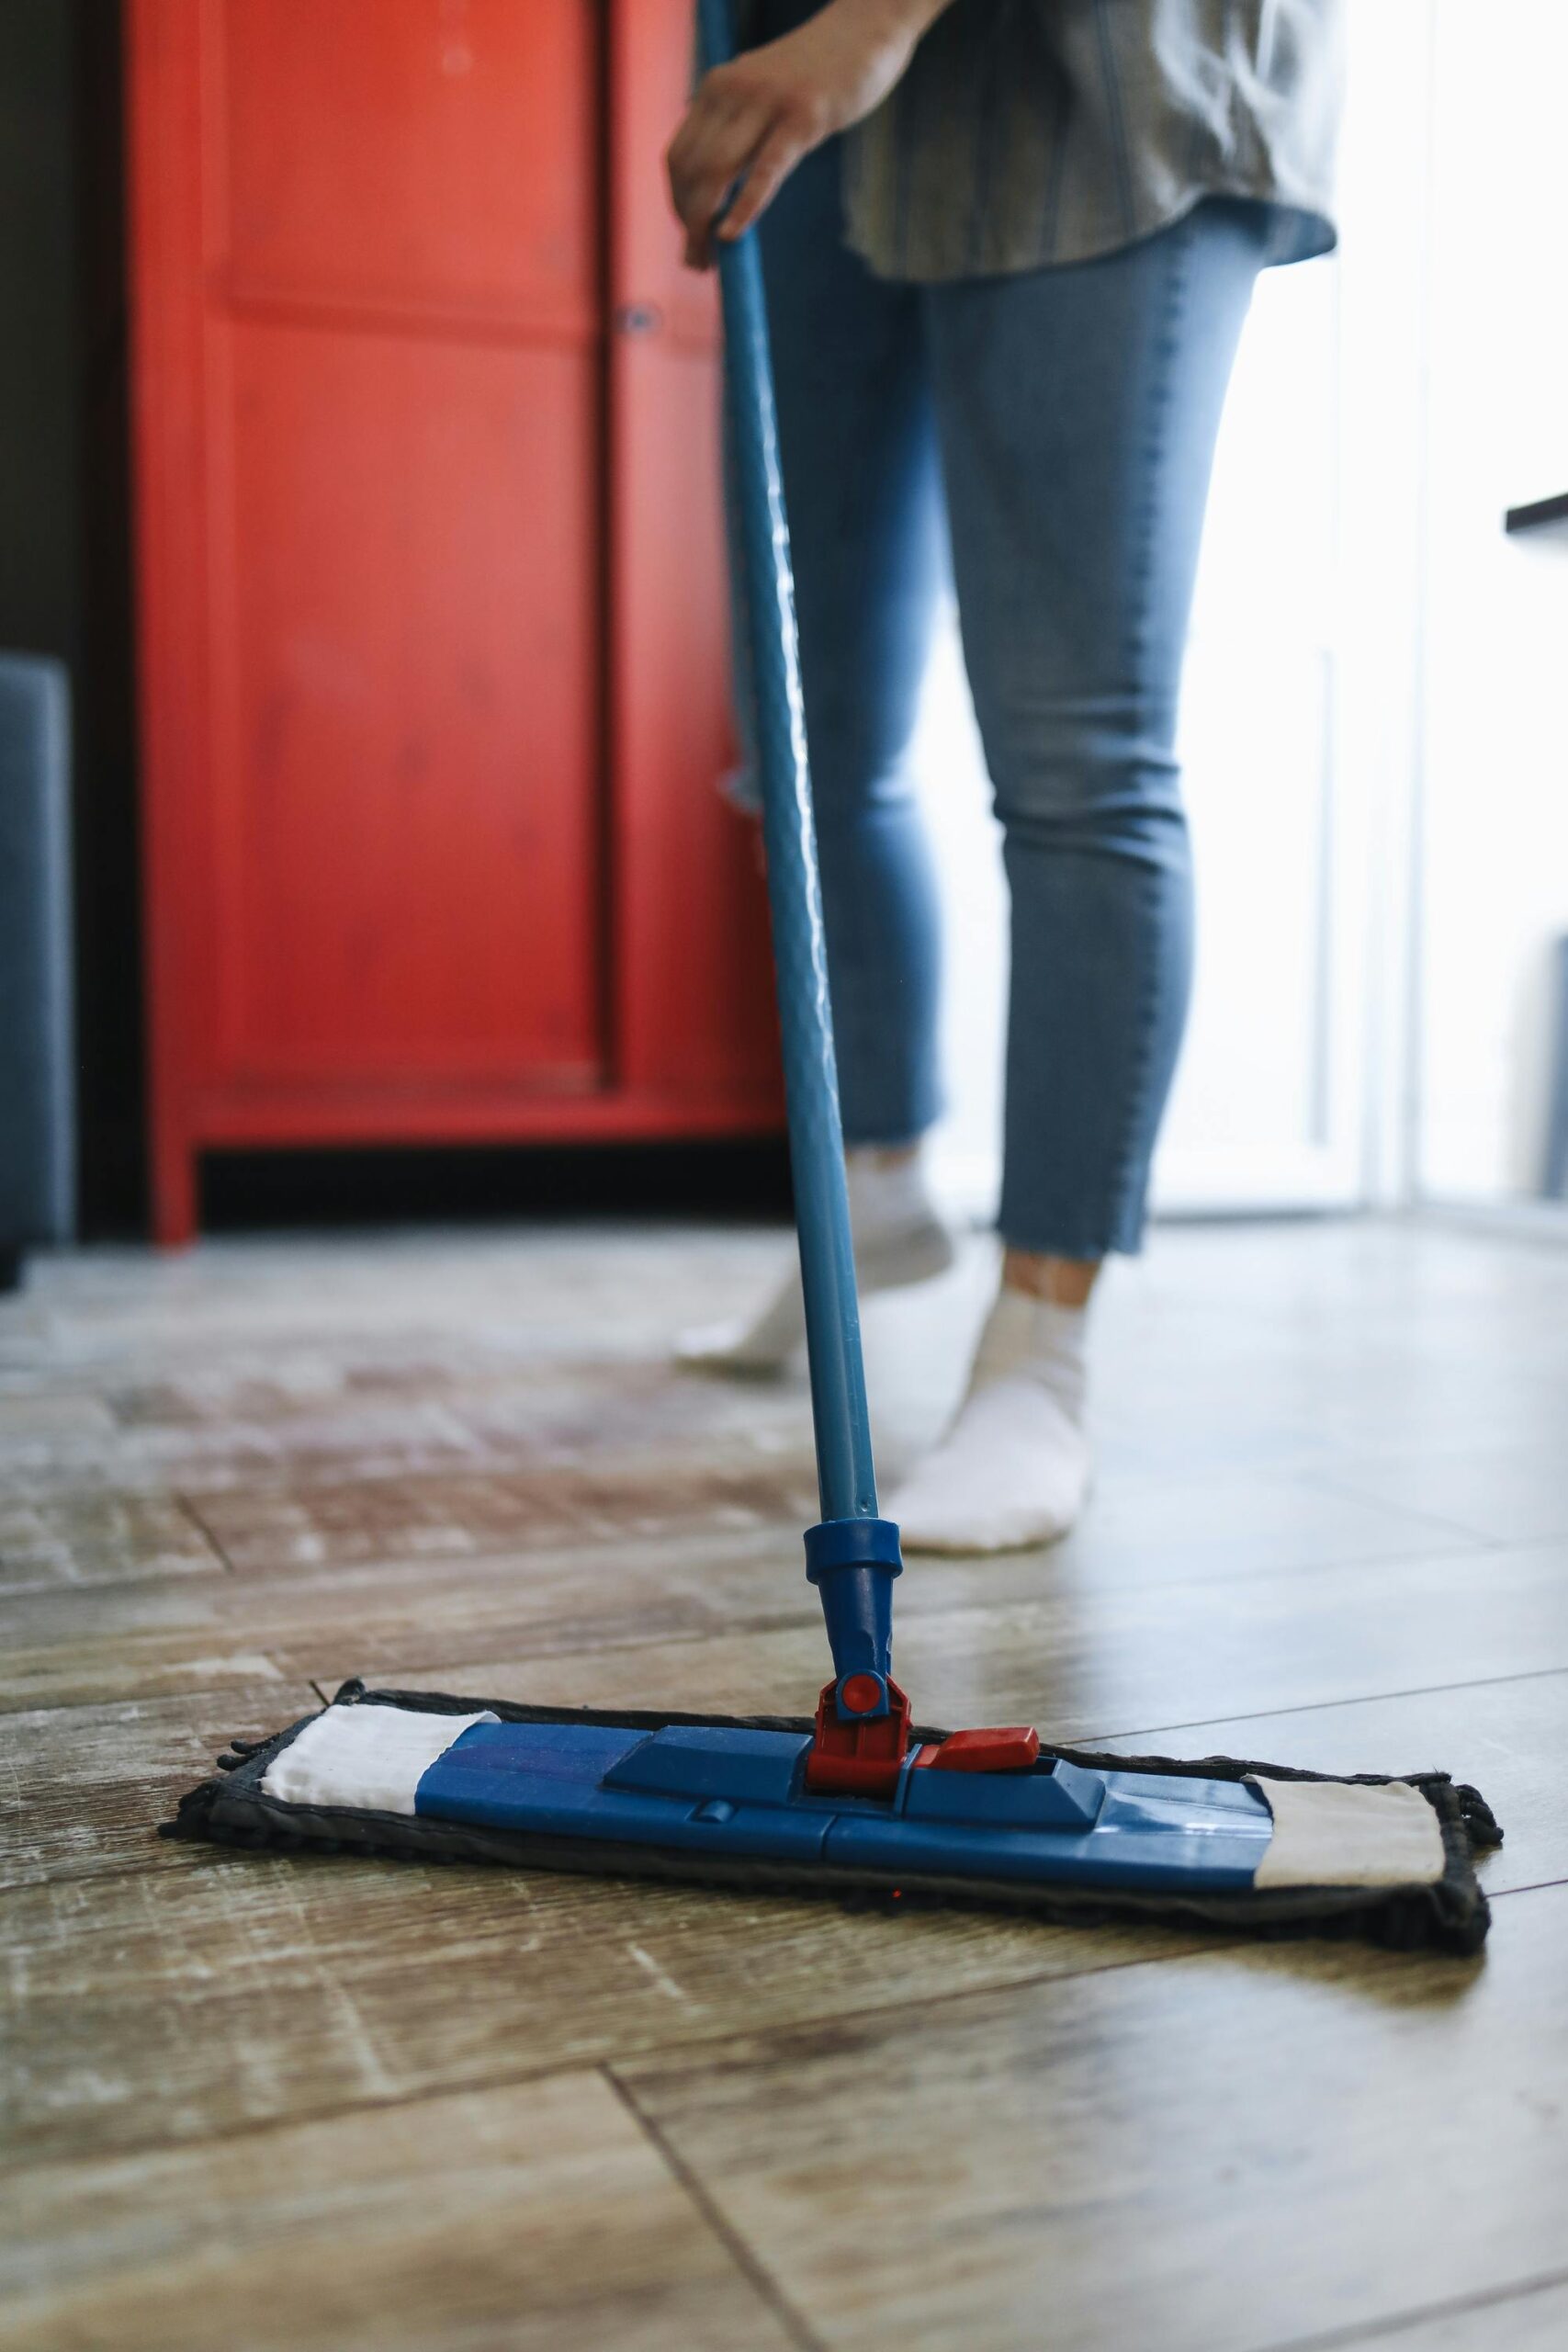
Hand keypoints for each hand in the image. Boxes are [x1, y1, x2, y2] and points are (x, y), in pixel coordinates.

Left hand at [666, 0, 940, 267]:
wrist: (866, 25)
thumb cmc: (818, 66)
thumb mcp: (763, 87)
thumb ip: (736, 120)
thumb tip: (713, 169)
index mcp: (717, 86)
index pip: (679, 156)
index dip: (678, 203)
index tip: (690, 237)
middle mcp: (732, 90)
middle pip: (691, 170)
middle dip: (689, 223)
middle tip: (698, 264)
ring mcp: (767, 103)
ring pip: (717, 173)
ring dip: (705, 224)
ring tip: (710, 261)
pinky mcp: (803, 117)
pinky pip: (765, 170)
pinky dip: (744, 207)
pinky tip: (731, 236)